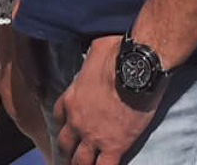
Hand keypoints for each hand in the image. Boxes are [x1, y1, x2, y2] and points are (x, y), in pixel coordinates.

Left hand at [54, 35, 163, 164]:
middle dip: (67, 151)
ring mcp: (94, 136)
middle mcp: (78, 121)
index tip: (67, 125)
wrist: (138, 68)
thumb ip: (93, 56)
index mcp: (72, 99)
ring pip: (81, 161)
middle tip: (70, 156)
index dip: (63, 122)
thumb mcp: (96, 48)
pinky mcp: (115, 145)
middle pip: (65, 144)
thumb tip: (98, 44)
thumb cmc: (119, 54)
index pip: (59, 116)